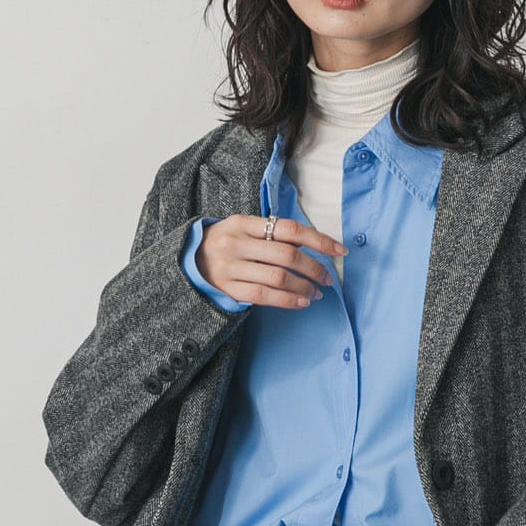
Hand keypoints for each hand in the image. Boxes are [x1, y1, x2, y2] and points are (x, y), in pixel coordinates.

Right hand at [195, 215, 346, 308]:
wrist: (185, 261)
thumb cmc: (223, 243)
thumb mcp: (242, 228)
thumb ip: (272, 232)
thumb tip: (314, 243)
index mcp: (244, 223)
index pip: (290, 229)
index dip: (319, 240)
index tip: (340, 251)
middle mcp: (237, 243)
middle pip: (287, 255)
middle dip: (314, 268)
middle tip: (328, 279)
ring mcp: (231, 267)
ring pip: (278, 278)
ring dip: (304, 287)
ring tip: (316, 293)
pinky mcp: (228, 289)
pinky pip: (264, 296)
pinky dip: (288, 301)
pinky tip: (301, 302)